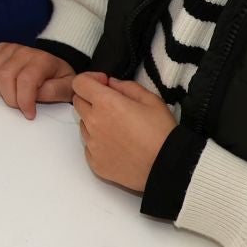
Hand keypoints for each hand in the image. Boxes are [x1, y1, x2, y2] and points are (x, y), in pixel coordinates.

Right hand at [0, 43, 76, 119]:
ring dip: (0, 89)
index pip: (26, 80)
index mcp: (43, 60)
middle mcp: (24, 51)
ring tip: (13, 94)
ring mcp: (10, 49)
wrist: (52, 65)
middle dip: (11, 98)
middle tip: (20, 106)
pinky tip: (4, 85)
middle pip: (6, 76)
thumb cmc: (59, 79)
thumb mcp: (68, 88)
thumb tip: (38, 94)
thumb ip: (56, 91)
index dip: (24, 100)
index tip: (29, 113)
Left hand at [71, 72, 175, 192]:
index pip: (79, 83)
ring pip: (84, 125)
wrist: (168, 167)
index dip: (90, 79)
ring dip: (95, 122)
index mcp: (105, 103)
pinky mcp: (95, 163)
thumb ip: (126, 86)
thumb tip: (110, 83)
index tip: (105, 84)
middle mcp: (93, 122)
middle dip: (91, 99)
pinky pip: (90, 147)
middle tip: (112, 106)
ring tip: (119, 129)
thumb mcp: (151, 100)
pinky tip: (119, 146)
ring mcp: (92, 145)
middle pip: (78, 103)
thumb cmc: (162, 131)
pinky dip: (99, 143)